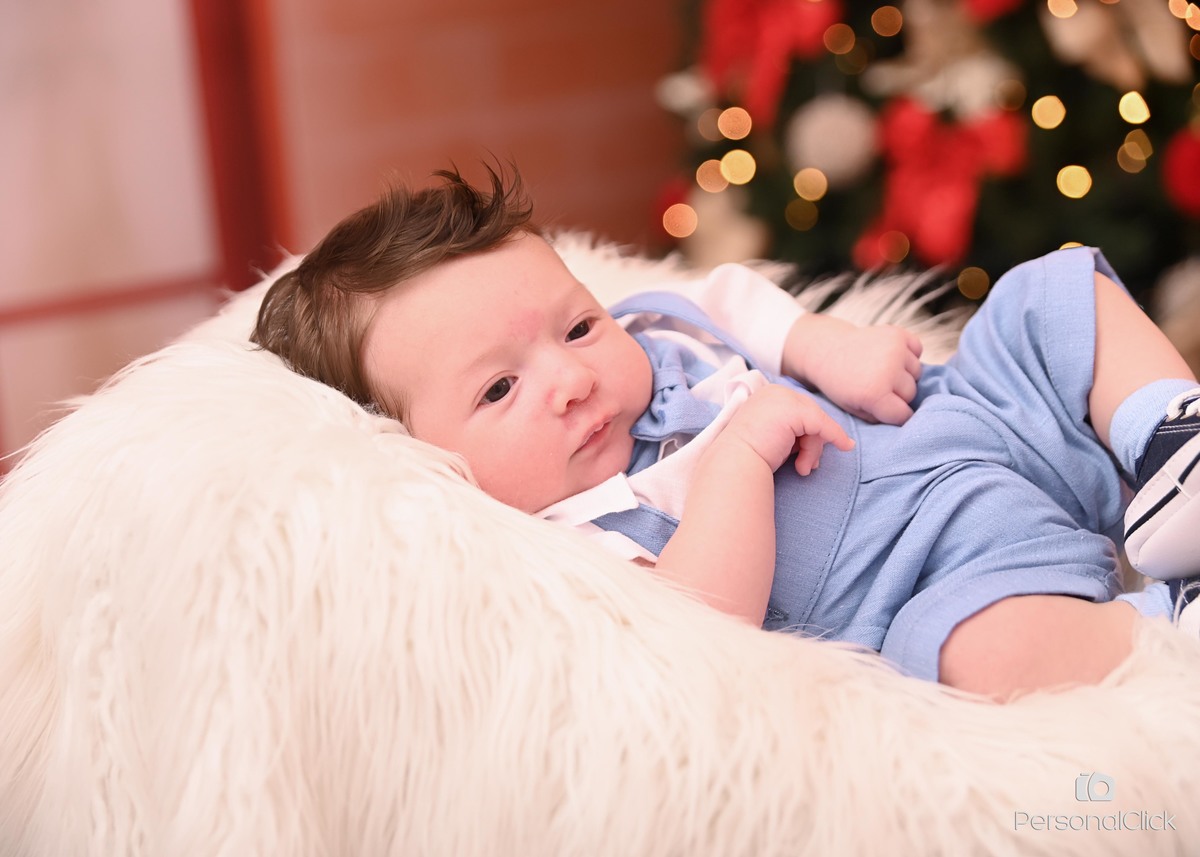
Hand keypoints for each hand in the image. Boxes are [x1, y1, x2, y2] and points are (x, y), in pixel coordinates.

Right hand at [711, 384, 854, 476]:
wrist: (734, 463)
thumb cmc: (749, 457)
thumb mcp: (774, 437)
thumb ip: (792, 431)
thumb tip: (822, 437)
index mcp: (766, 396)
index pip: (799, 412)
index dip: (808, 434)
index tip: (810, 458)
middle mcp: (775, 392)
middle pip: (809, 415)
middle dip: (813, 443)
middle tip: (808, 466)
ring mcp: (784, 399)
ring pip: (816, 422)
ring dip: (813, 449)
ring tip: (803, 468)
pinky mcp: (795, 411)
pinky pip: (823, 425)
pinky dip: (835, 437)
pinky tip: (845, 447)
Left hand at [782, 313, 922, 424]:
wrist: (826, 350)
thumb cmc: (839, 384)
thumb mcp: (854, 409)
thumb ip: (880, 417)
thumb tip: (908, 417)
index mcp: (874, 393)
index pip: (903, 415)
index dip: (895, 415)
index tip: (886, 410)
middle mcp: (888, 370)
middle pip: (911, 393)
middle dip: (898, 395)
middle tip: (879, 387)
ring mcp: (895, 349)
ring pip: (916, 372)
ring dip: (904, 374)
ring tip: (883, 371)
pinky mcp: (897, 334)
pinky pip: (917, 349)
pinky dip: (909, 354)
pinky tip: (892, 357)